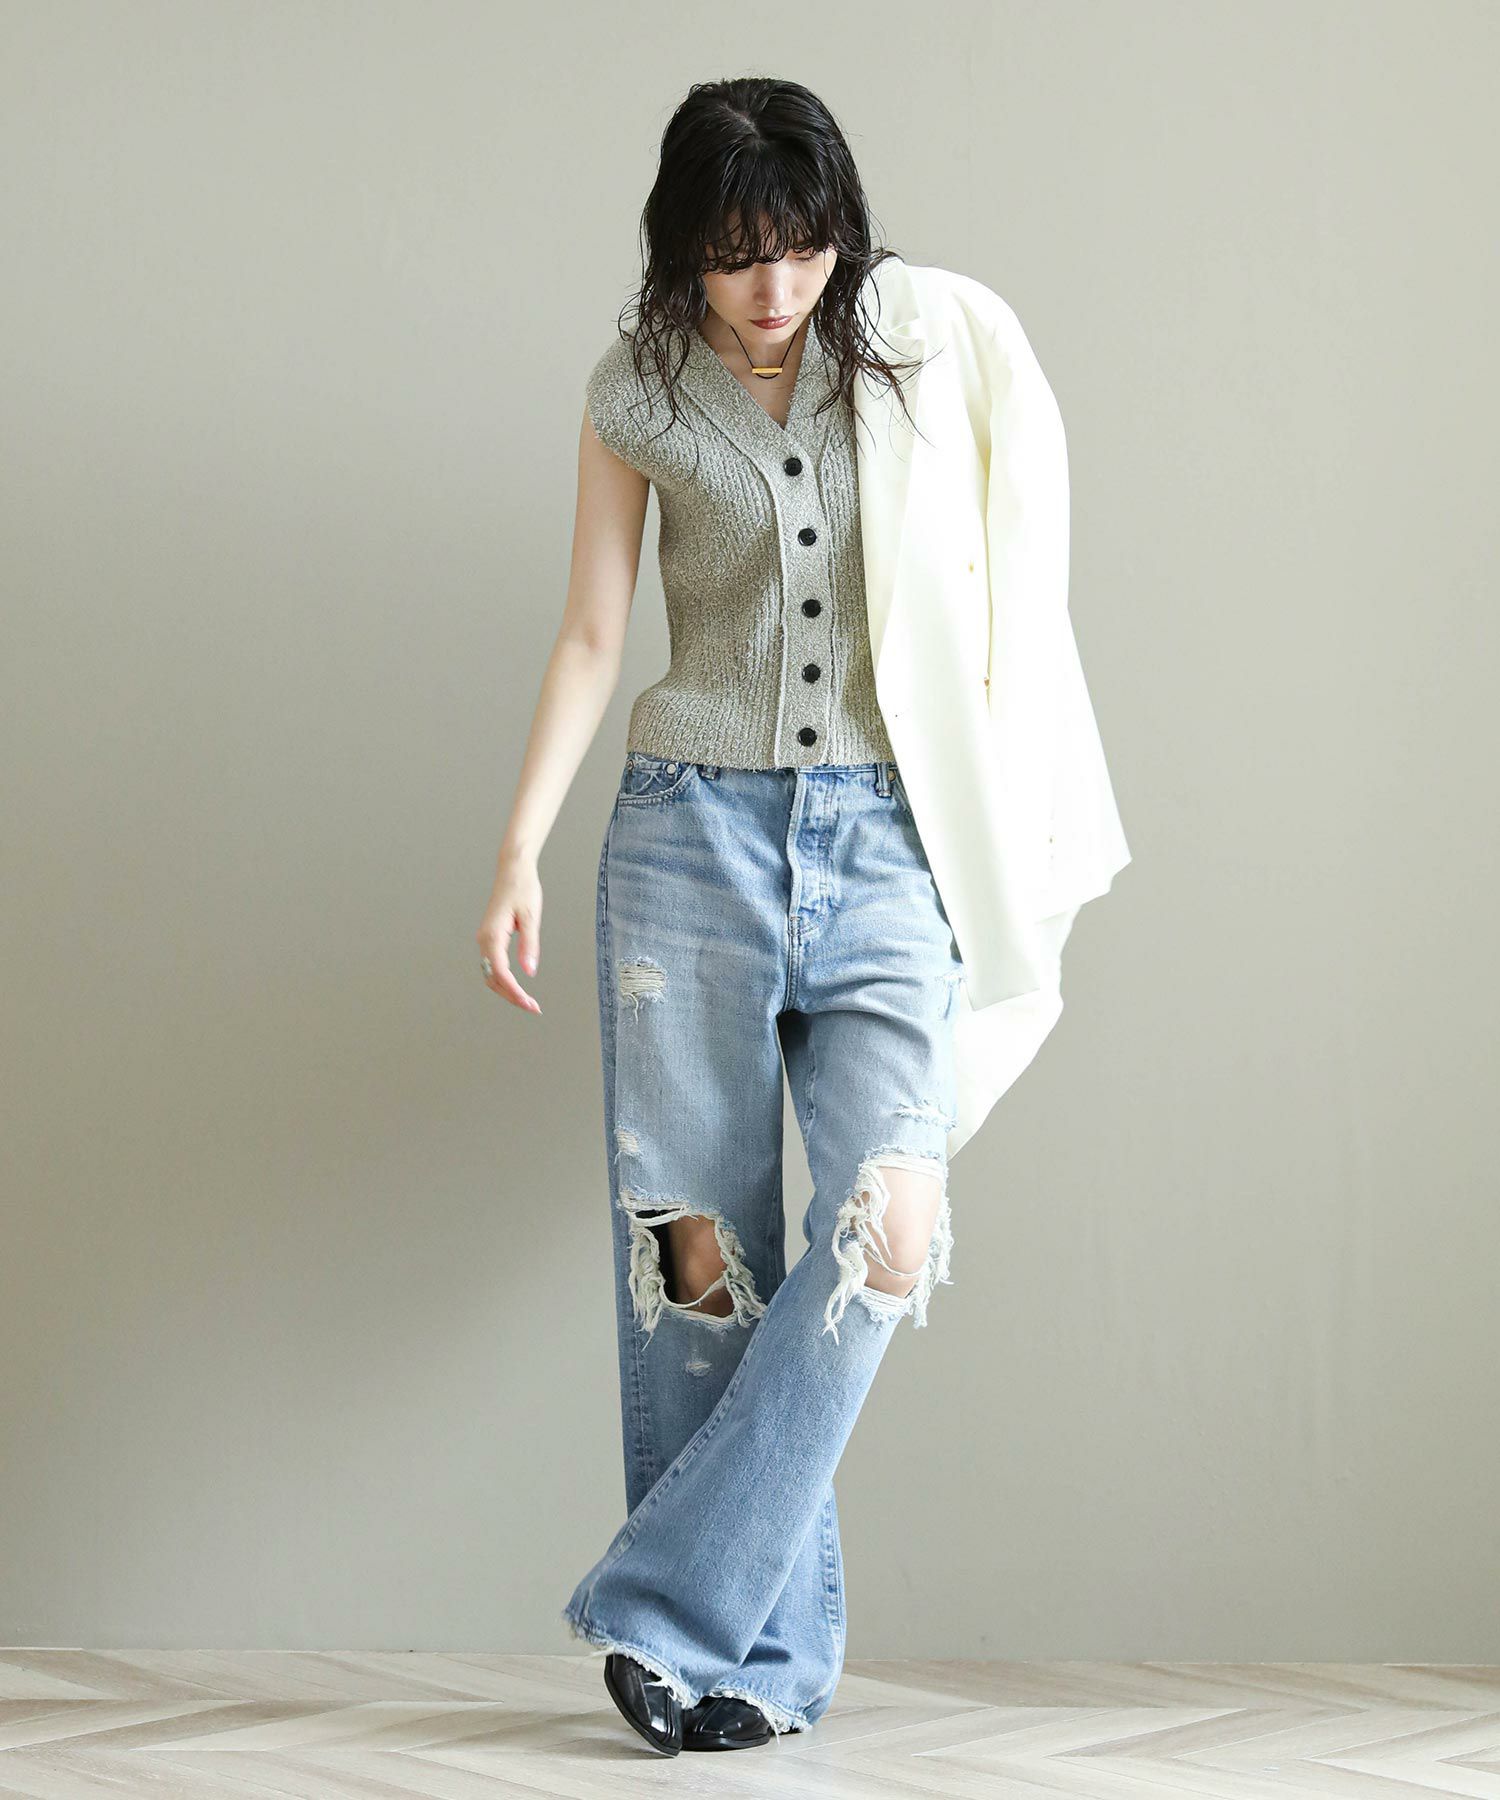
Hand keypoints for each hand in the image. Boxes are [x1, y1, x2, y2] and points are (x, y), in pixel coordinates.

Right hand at [477, 855, 542, 1014]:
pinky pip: (493, 965)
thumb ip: (529, 945)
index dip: (515, 992)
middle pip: (493, 979)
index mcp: (492, 935)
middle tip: (533, 1007)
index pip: (501, 973)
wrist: (513, 870)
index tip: (530, 1004)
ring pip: (491, 974)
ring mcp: (484, 939)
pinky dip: (504, 980)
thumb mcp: (531, 917)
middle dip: (511, 996)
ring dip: (507, 990)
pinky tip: (517, 986)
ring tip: (527, 1001)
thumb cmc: (523, 889)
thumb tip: (529, 971)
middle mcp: (484, 939)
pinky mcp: (489, 938)